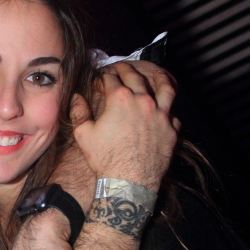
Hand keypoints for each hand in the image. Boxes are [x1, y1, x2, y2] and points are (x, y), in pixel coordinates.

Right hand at [73, 62, 178, 192]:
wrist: (128, 182)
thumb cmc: (105, 159)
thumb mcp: (83, 135)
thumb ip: (79, 112)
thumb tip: (76, 97)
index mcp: (120, 99)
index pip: (111, 79)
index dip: (103, 77)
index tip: (100, 78)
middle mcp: (143, 101)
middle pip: (136, 77)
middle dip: (126, 69)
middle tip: (121, 67)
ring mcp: (161, 114)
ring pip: (164, 88)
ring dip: (157, 77)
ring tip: (154, 74)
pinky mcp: (171, 130)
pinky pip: (173, 113)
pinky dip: (168, 109)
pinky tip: (164, 109)